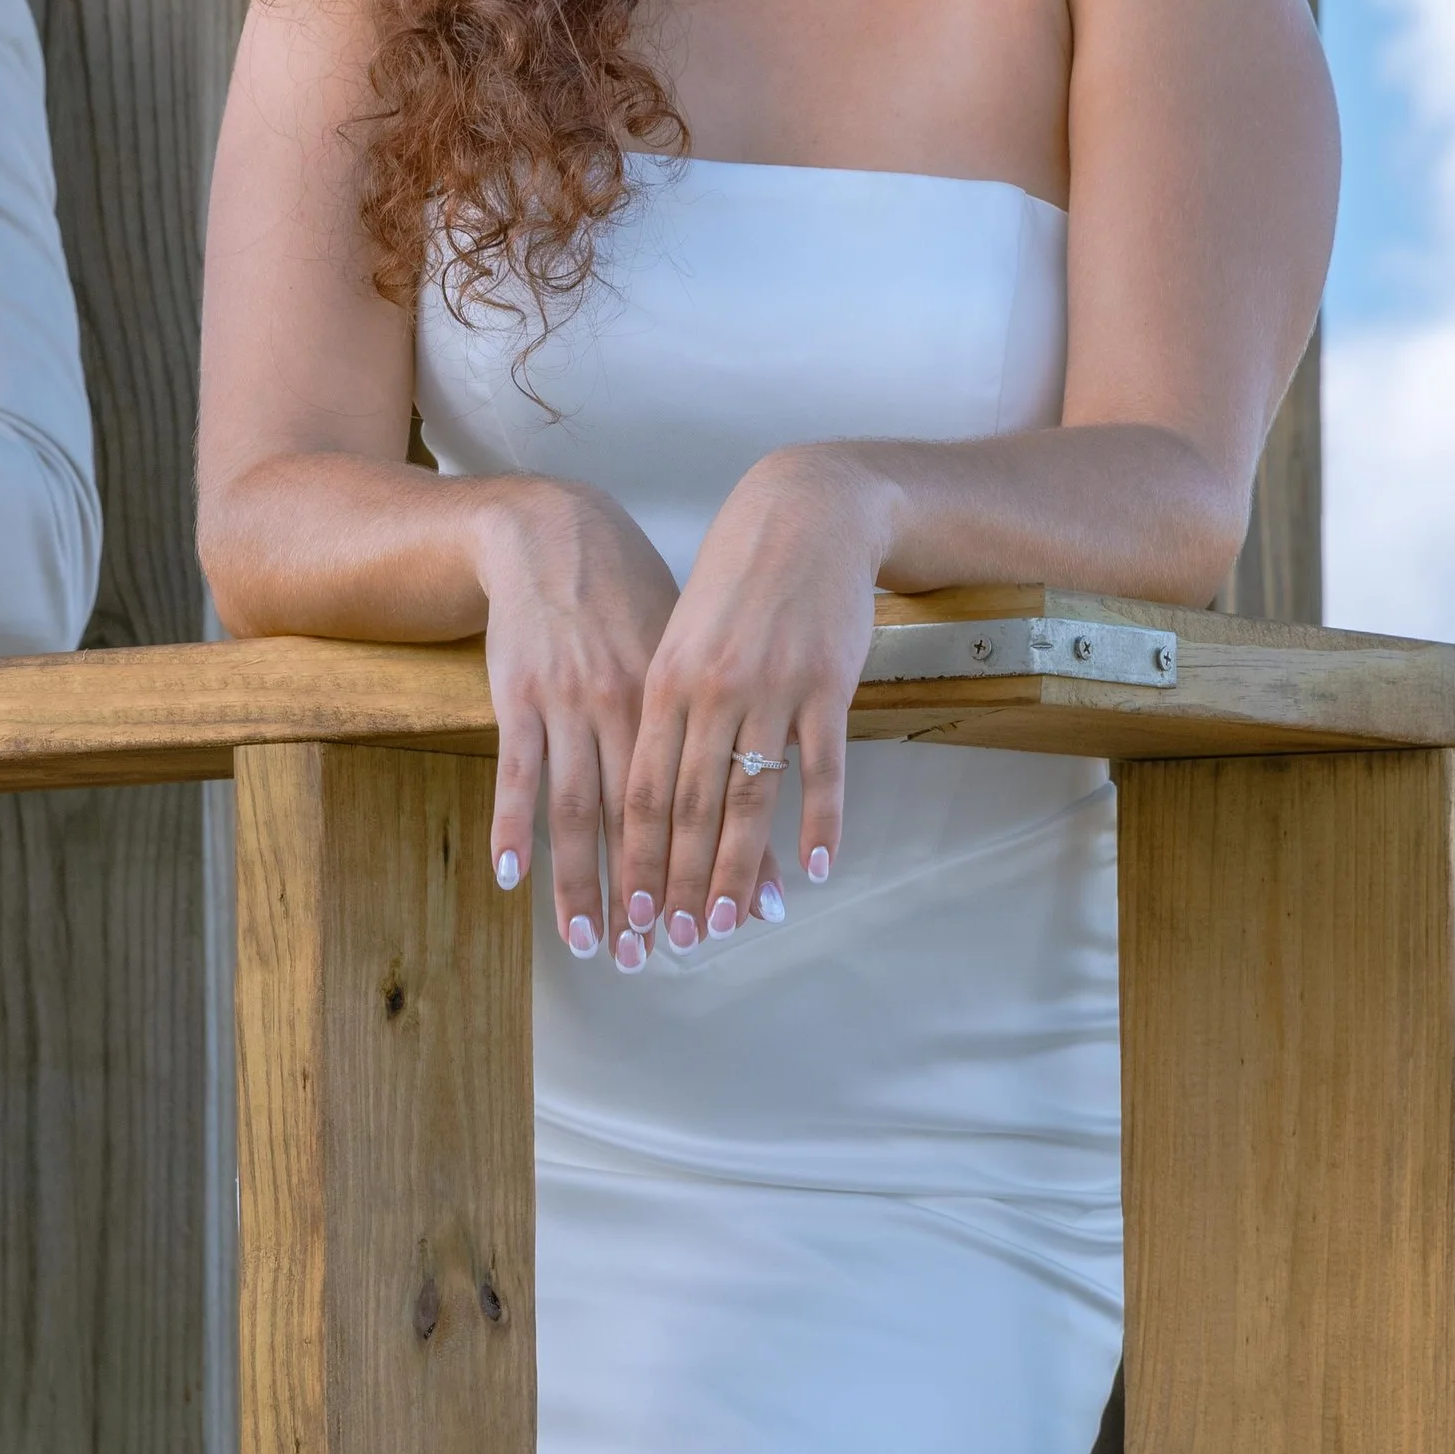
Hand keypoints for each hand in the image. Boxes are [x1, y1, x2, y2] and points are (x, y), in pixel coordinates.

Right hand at [477, 477, 681, 956]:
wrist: (556, 531)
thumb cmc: (631, 593)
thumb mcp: (686, 646)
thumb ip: (715, 714)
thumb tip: (764, 779)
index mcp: (678, 697)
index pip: (699, 802)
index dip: (711, 869)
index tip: (724, 928)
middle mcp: (627, 707)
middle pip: (641, 821)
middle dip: (648, 895)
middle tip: (652, 958)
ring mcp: (568, 703)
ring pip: (579, 810)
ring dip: (581, 883)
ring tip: (585, 941)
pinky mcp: (517, 696)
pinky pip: (516, 773)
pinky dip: (512, 826)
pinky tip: (512, 876)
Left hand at [616, 445, 887, 950]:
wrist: (803, 512)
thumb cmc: (736, 578)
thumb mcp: (680, 633)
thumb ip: (665, 703)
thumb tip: (648, 779)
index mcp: (660, 681)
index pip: (640, 789)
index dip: (635, 856)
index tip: (630, 910)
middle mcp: (707, 691)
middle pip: (688, 807)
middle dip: (678, 882)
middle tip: (674, 942)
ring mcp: (768, 689)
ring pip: (748, 797)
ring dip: (739, 869)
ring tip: (732, 924)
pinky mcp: (825, 683)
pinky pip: (821, 768)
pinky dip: (819, 822)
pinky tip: (819, 868)